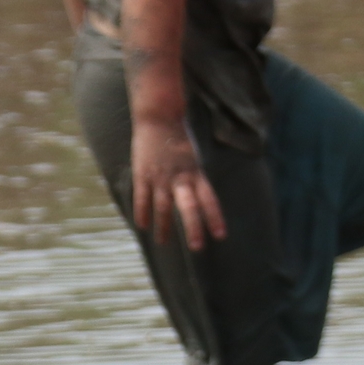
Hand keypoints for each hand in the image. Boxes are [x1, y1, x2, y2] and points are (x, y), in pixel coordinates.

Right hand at [132, 116, 226, 249]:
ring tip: (164, 242)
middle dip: (193, 227)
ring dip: (164, 227)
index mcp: (195, 173)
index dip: (214, 217)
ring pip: (164, 207)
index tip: (220, 235)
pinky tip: (143, 226)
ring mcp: (160, 177)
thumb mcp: (193, 158)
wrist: (158, 116)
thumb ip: (195, 179)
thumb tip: (198, 200)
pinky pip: (142, 198)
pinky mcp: (143, 174)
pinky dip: (143, 213)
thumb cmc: (177, 138)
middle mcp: (180, 177)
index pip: (209, 198)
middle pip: (189, 206)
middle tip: (197, 247)